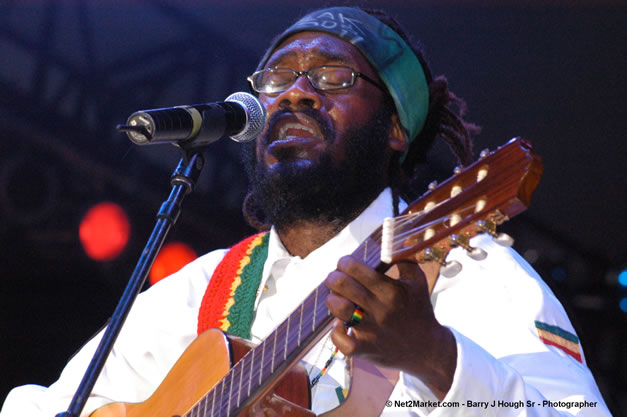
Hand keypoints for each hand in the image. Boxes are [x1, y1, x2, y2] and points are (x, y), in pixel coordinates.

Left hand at [325, 255, 456, 398]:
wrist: (427, 349)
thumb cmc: (419, 310)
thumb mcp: (417, 281)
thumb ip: (402, 259)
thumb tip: (389, 242)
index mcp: (391, 291)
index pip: (356, 268)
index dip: (345, 262)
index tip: (345, 264)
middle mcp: (380, 309)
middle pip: (342, 285)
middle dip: (334, 277)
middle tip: (337, 279)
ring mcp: (372, 331)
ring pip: (338, 308)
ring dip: (332, 300)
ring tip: (337, 298)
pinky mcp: (365, 349)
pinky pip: (340, 341)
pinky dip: (336, 332)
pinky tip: (341, 324)